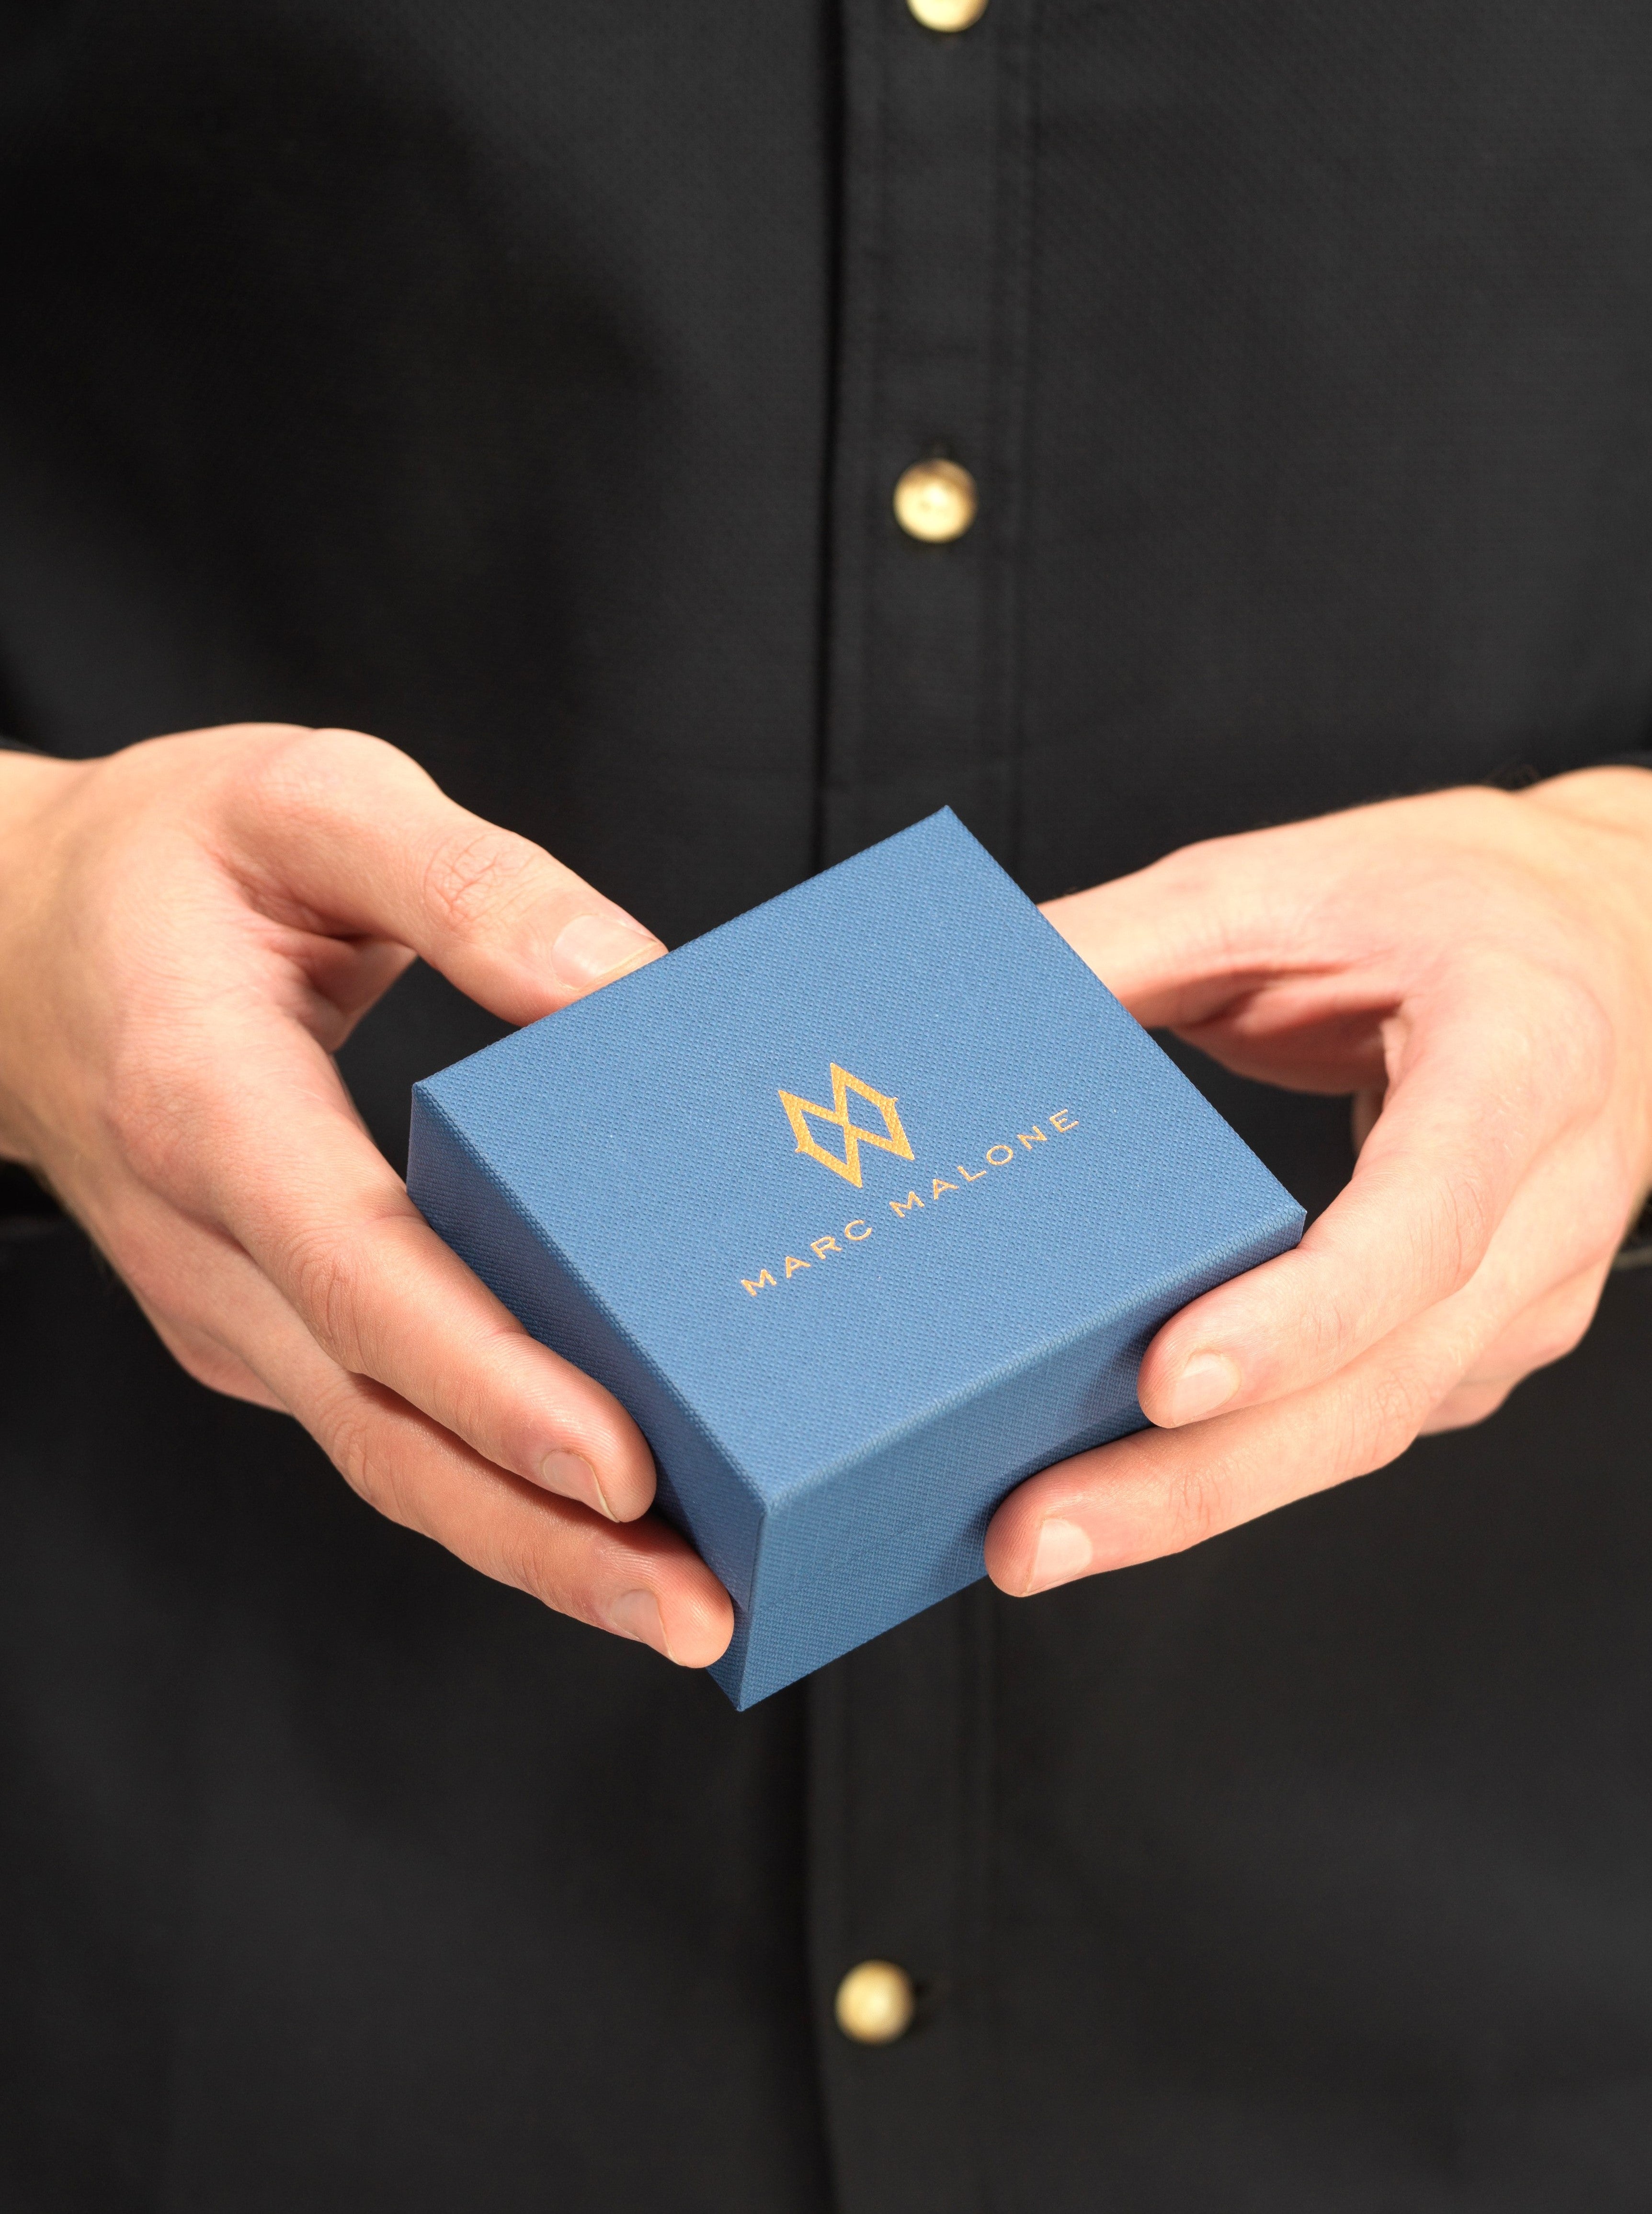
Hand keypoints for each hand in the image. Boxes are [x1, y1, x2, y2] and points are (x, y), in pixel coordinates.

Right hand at [0, 725, 733, 1664]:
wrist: (12, 943)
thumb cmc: (167, 863)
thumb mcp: (307, 797)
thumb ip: (464, 878)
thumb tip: (625, 980)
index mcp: (206, 1108)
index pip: (358, 1276)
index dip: (488, 1380)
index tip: (619, 1463)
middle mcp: (210, 1247)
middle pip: (383, 1425)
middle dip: (543, 1533)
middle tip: (703, 1611)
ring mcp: (231, 1308)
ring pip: (385, 1456)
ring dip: (532, 1547)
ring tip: (692, 1607)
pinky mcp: (265, 1327)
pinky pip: (384, 1424)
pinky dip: (494, 1490)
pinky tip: (614, 1522)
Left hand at [986, 769, 1651, 1595]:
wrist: (1618, 933)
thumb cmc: (1454, 900)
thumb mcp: (1287, 881)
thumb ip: (1127, 940)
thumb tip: (971, 996)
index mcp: (1520, 1061)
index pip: (1421, 1224)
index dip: (1297, 1317)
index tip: (1163, 1380)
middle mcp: (1546, 1205)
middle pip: (1379, 1387)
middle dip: (1196, 1481)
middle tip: (1033, 1532)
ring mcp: (1525, 1294)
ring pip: (1364, 1430)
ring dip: (1200, 1499)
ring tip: (1038, 1534)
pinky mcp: (1475, 1338)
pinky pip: (1357, 1420)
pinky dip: (1239, 1462)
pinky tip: (1116, 1482)